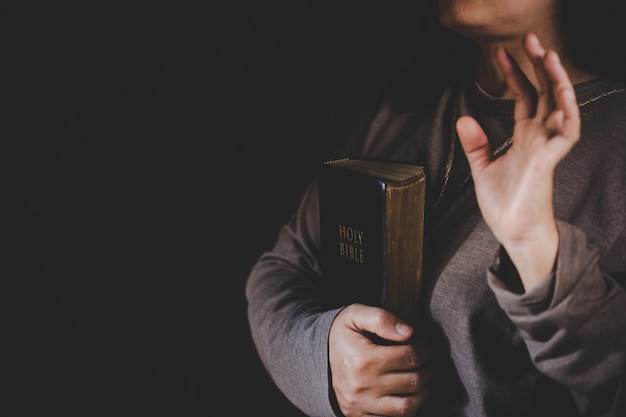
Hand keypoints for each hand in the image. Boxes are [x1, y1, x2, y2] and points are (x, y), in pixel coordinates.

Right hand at [328, 304, 431, 416]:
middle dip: (428, 368)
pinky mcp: (359, 416)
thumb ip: (381, 318)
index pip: (410, 356)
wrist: (316, 357)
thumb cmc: (341, 334)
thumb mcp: (355, 315)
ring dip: (423, 392)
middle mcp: (362, 385)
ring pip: (408, 406)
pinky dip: (406, 408)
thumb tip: (408, 332)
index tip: (426, 343)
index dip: (426, 348)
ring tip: (422, 377)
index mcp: (362, 359)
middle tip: (428, 359)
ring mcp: (360, 404)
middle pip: (414, 381)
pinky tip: (407, 393)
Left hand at [456, 32, 579, 289]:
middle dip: (538, 65)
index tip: (500, 52)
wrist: (512, 231)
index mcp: (523, 137)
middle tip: (530, 39)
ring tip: (548, 55)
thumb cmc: (503, 203)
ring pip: (559, 107)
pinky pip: (566, 133)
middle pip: (543, 93)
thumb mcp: (482, 168)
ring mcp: (545, 148)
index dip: (514, 74)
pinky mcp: (548, 162)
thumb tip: (463, 118)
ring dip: (556, 81)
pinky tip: (562, 93)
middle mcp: (538, 137)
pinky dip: (567, 113)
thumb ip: (476, 144)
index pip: (523, 97)